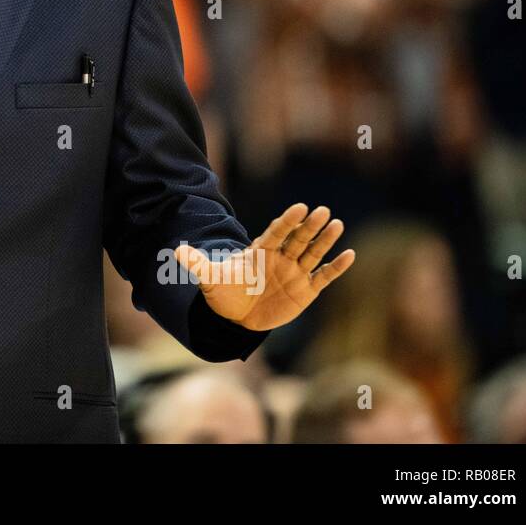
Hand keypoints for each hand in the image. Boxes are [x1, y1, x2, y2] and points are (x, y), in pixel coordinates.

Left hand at [174, 203, 354, 331]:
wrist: (236, 318)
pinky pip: (324, 277)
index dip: (287, 221)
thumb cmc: (224, 293)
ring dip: (325, 240)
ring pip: (313, 253)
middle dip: (309, 225)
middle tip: (322, 210)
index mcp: (260, 251)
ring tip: (337, 224)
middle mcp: (280, 258)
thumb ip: (197, 263)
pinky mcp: (306, 291)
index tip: (299, 207)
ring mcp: (295, 273)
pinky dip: (336, 267)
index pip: (276, 232)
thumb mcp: (209, 278)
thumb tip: (175, 251)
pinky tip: (350, 255)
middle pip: (297, 238)